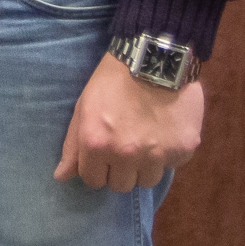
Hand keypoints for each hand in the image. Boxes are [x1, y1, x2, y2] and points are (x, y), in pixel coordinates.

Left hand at [54, 50, 203, 190]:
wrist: (154, 60)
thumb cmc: (112, 81)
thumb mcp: (83, 107)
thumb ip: (73, 146)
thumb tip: (61, 177)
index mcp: (97, 144)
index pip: (93, 180)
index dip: (96, 168)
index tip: (102, 155)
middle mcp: (127, 155)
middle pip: (121, 186)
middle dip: (119, 170)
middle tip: (124, 147)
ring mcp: (158, 155)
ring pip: (148, 181)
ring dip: (144, 166)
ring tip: (144, 139)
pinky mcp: (183, 149)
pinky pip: (172, 165)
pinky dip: (167, 153)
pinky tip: (162, 130)